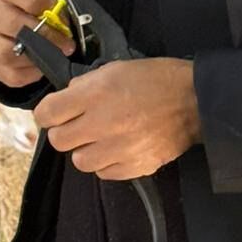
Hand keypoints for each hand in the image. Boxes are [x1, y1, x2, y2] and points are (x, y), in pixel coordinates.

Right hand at [0, 0, 74, 87]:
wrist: (7, 34)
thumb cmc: (29, 14)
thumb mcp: (41, 2)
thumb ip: (53, 8)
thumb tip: (65, 26)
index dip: (46, 4)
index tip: (62, 16)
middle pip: (14, 24)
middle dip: (46, 35)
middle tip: (66, 44)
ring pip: (10, 54)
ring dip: (38, 56)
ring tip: (54, 55)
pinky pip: (15, 74)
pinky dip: (33, 72)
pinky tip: (41, 64)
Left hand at [36, 59, 200, 179]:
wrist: (195, 101)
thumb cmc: (156, 80)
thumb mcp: (115, 69)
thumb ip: (85, 85)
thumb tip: (66, 99)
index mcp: (95, 94)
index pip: (47, 114)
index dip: (48, 113)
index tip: (55, 113)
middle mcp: (102, 123)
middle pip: (59, 140)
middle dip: (66, 132)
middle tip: (80, 126)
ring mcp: (118, 148)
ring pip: (79, 162)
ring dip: (86, 150)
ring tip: (101, 139)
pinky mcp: (134, 166)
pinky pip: (104, 173)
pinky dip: (107, 163)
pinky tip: (118, 149)